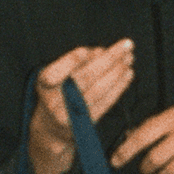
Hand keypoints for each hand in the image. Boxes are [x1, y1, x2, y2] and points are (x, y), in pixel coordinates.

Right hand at [28, 39, 134, 173]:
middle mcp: (54, 102)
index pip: (53, 74)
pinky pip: (106, 103)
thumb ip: (74, 61)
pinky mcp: (86, 124)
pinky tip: (128, 74)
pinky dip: (119, 87)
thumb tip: (100, 52)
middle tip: (127, 45)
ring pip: (98, 90)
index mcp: (43, 85)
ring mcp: (71, 115)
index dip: (70, 62)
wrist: (52, 128)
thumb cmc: (56, 92)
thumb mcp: (56, 74)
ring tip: (130, 57)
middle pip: (84, 78)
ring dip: (118, 72)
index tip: (86, 50)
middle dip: (108, 59)